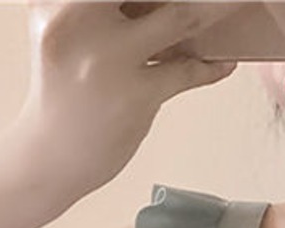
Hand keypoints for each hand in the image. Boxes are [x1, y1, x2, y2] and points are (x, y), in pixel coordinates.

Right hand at [13, 0, 237, 195]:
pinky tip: (224, 64)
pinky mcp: (135, 94)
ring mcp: (107, 57)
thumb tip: (166, 1)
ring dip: (213, 11)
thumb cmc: (67, 91)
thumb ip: (102, 9)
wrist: (50, 155)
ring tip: (234, 6)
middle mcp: (77, 18)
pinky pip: (187, 70)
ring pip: (177, 18)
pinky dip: (211, 66)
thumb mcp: (66, 31)